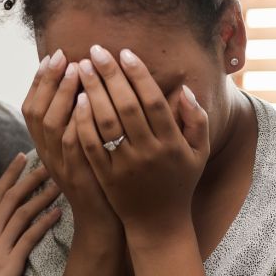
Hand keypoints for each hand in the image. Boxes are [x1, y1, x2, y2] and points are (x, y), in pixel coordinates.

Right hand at [0, 153, 60, 275]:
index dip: (9, 175)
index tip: (20, 158)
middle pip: (10, 199)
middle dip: (29, 178)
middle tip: (46, 163)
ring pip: (22, 214)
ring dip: (42, 197)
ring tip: (59, 184)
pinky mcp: (9, 264)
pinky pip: (28, 238)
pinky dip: (44, 223)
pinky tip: (57, 213)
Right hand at [21, 50, 118, 227]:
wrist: (102, 220)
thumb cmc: (97, 179)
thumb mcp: (80, 148)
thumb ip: (76, 121)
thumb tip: (82, 86)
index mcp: (44, 146)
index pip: (31, 108)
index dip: (38, 81)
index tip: (52, 56)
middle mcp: (46, 154)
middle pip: (36, 112)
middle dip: (47, 81)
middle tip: (63, 55)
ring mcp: (60, 165)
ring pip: (51, 124)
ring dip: (62, 94)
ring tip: (76, 69)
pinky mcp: (77, 174)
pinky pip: (72, 143)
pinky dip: (77, 120)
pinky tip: (87, 100)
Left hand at [73, 46, 208, 231]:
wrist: (159, 224)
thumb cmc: (179, 182)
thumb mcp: (199, 153)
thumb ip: (196, 120)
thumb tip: (184, 88)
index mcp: (172, 143)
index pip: (154, 101)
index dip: (139, 75)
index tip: (125, 52)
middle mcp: (149, 152)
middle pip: (126, 106)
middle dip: (109, 76)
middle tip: (95, 51)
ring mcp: (125, 165)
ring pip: (106, 123)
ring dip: (92, 92)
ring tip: (81, 67)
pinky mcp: (106, 176)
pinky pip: (91, 145)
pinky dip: (83, 122)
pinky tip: (76, 101)